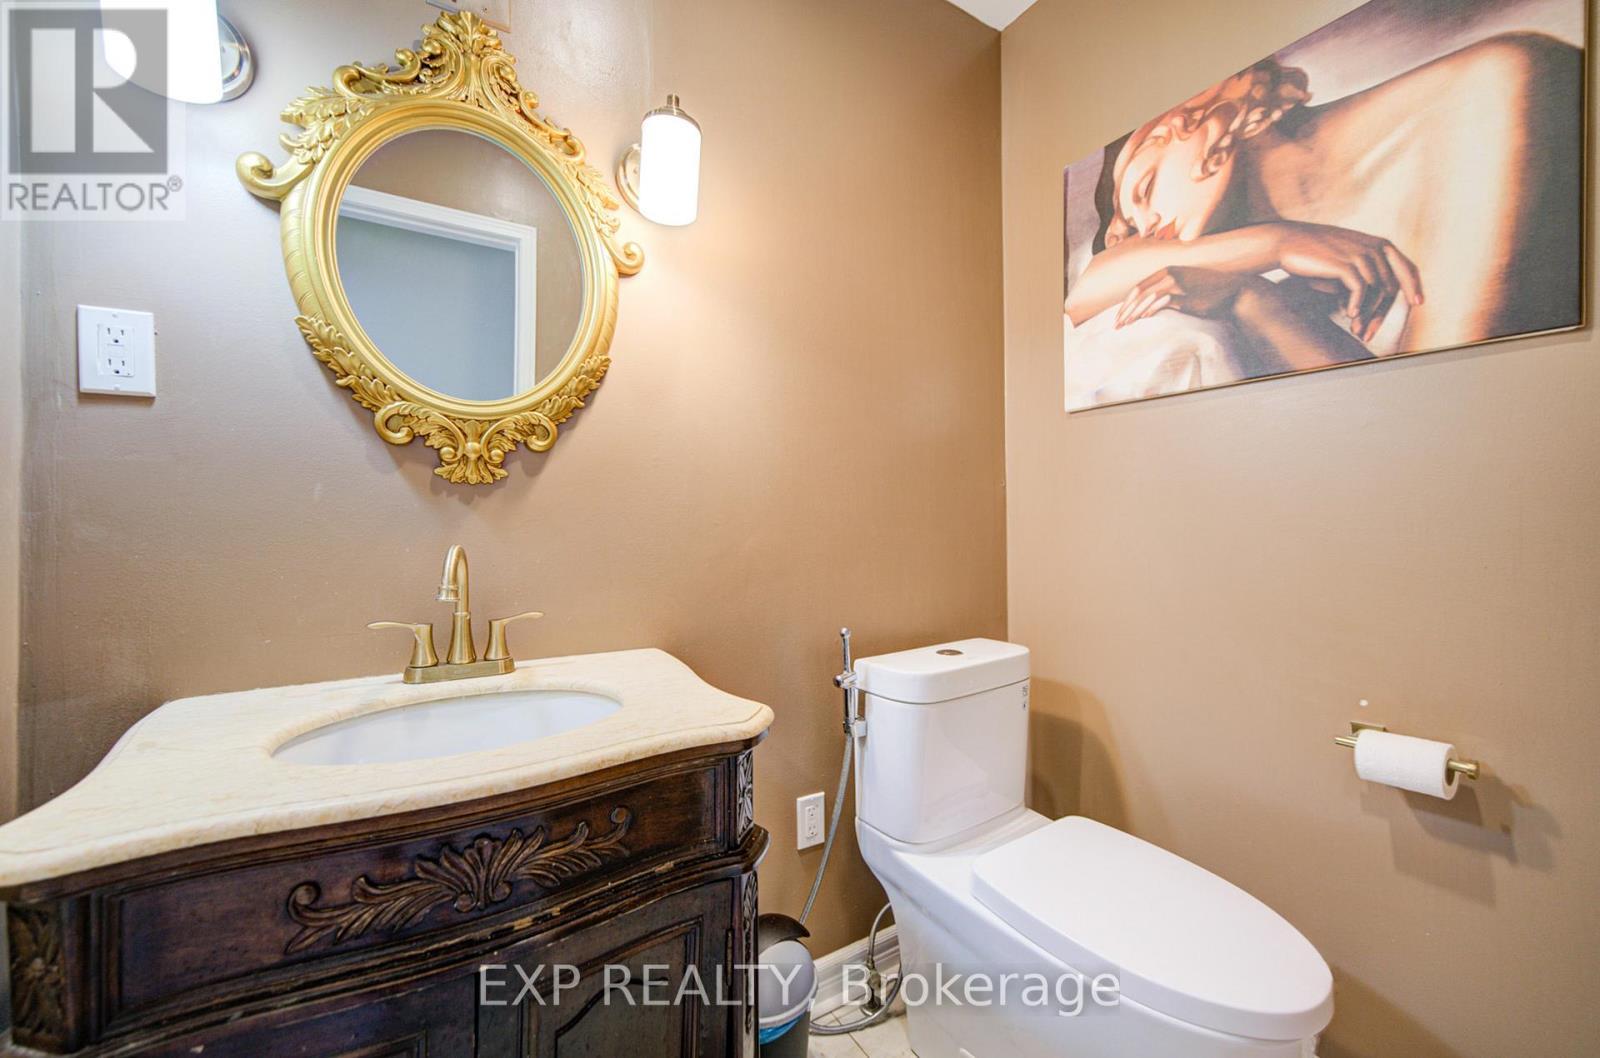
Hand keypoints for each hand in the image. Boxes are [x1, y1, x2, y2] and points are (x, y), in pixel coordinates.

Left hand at [1115, 267, 1264, 327]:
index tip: (1118, 316)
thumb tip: (1147, 309)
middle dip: (1124, 309)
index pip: (1139, 287)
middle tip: (1116, 324)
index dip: (1126, 302)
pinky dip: (1149, 310)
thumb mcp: (1184, 289)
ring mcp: (1177, 283)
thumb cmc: (1209, 294)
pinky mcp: (1185, 294)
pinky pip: (1161, 302)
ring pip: (1146, 297)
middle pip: (1138, 292)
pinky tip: (1143, 319)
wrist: (1234, 292)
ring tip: (1125, 325)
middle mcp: (1170, 273)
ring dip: (1133, 312)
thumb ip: (1166, 294)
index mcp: (1167, 271)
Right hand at [1269, 222, 1422, 341]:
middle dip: (1381, 313)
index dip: (1414, 285)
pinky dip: (1357, 305)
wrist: (1287, 243)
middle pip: (1391, 285)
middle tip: (1369, 333)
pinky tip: (1349, 315)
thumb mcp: (1344, 262)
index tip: (1418, 303)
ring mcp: (1361, 254)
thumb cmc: (1314, 256)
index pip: (1406, 267)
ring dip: (1367, 315)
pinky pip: (1361, 289)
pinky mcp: (1346, 263)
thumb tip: (1369, 308)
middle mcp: (1375, 247)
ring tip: (1356, 330)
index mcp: (1379, 244)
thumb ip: (1362, 277)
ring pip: (1376, 291)